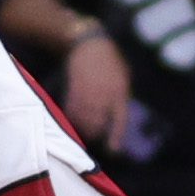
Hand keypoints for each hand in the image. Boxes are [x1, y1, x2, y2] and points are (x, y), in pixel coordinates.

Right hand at [63, 32, 132, 149]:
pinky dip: (71, 118)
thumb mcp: (123, 77)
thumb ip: (121, 96)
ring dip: (82, 128)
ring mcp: (88, 92)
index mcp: (119, 91)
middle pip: (97, 122)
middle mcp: (104, 94)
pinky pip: (72, 110)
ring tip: (82, 132)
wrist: (90, 44)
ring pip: (83, 119)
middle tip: (92, 138)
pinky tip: (71, 120)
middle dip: (94, 133)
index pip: (119, 118)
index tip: (114, 150)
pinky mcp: (74, 89)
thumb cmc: (110, 61)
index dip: (116, 136)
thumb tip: (116, 115)